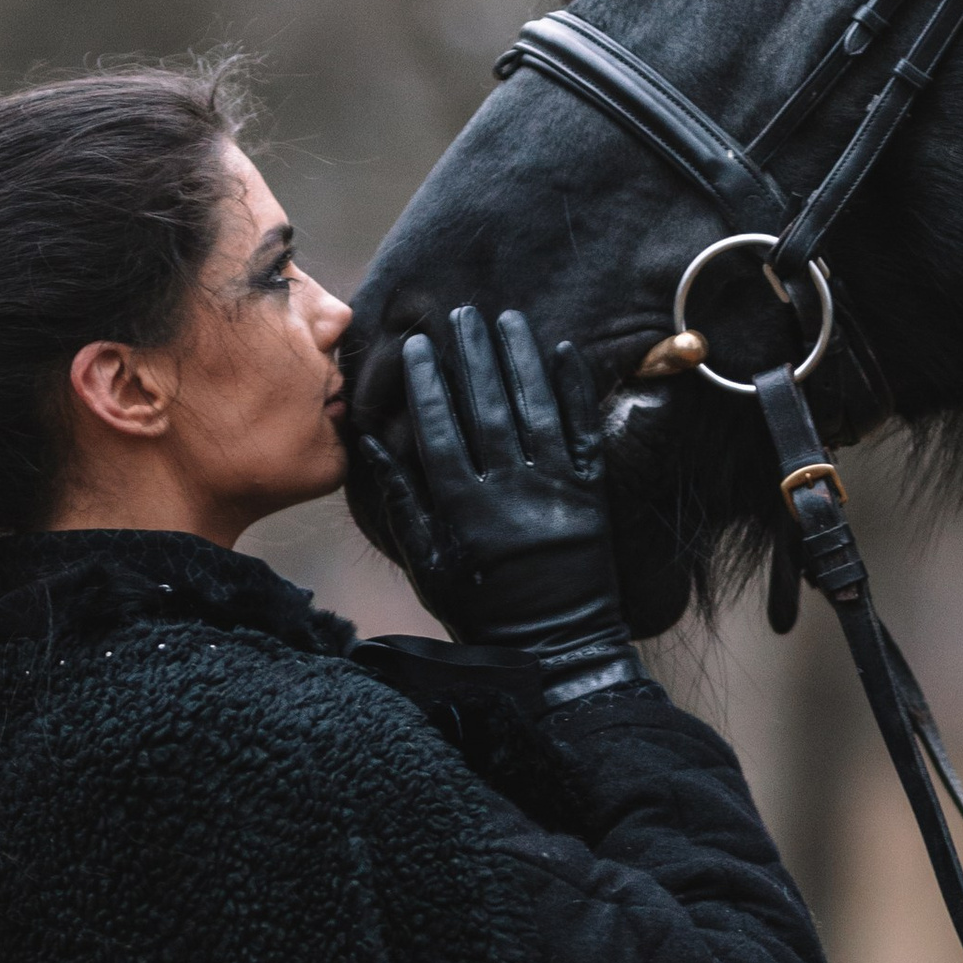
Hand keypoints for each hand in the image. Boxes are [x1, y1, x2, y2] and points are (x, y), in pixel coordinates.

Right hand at [359, 307, 639, 697]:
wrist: (552, 650)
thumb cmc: (476, 607)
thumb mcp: (425, 561)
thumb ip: (400, 499)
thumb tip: (370, 441)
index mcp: (463, 510)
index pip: (440, 430)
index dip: (428, 384)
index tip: (420, 345)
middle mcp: (509, 493)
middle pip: (487, 409)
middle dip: (474, 355)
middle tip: (462, 312)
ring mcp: (555, 492)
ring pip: (536, 411)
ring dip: (521, 359)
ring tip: (508, 317)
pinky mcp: (592, 497)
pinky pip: (584, 434)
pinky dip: (574, 391)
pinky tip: (562, 352)